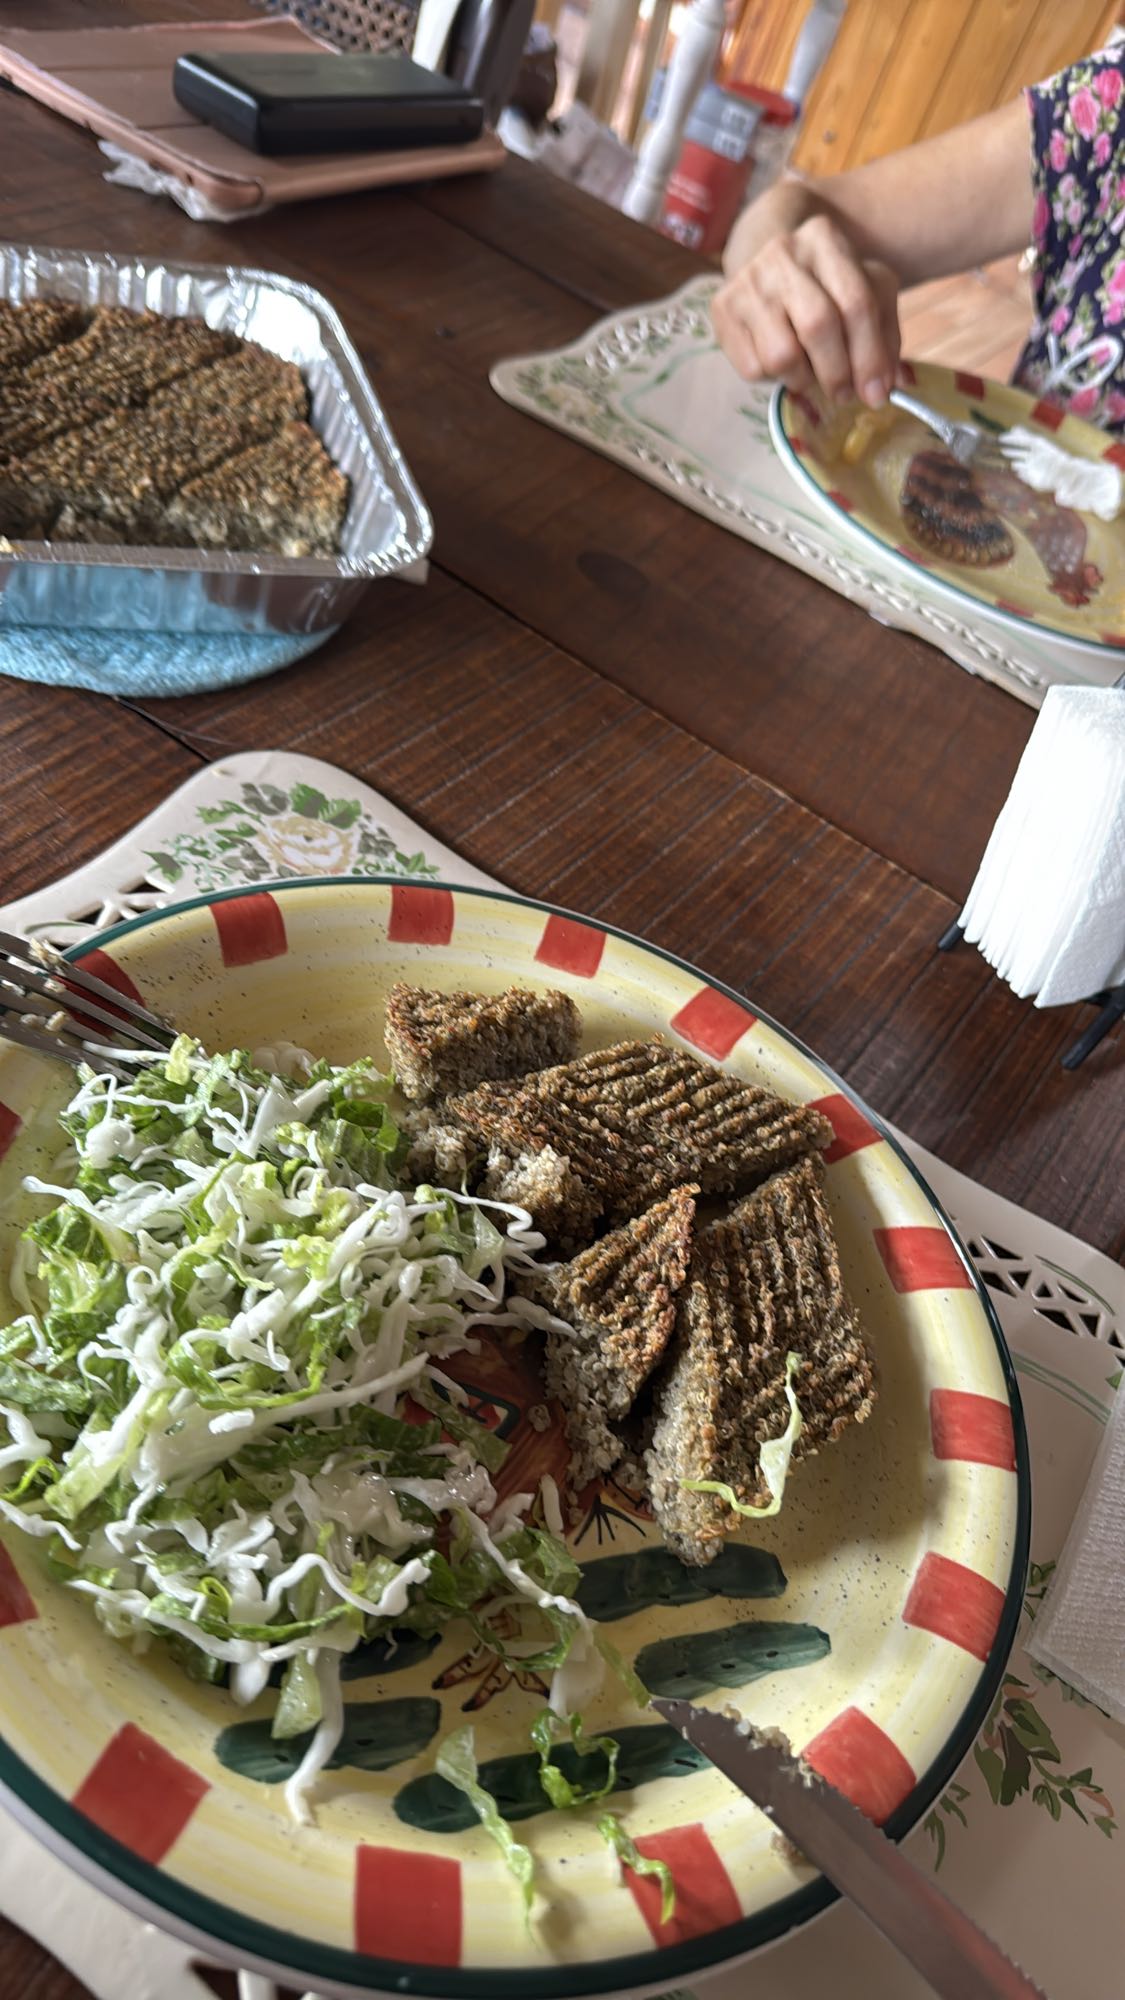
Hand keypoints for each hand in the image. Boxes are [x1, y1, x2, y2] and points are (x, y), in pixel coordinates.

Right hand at [713, 208, 901, 406]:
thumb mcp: (866, 292)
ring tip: (811, 375)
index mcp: (825, 238)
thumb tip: (885, 386)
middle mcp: (783, 252)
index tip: (878, 393)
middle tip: (844, 394)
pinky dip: (774, 379)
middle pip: (818, 325)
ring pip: (782, 354)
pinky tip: (782, 364)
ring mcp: (748, 280)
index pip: (856, 302)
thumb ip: (884, 334)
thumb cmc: (826, 285)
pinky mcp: (722, 309)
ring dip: (803, 379)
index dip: (870, 356)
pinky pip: (753, 367)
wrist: (766, 262)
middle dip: (837, 372)